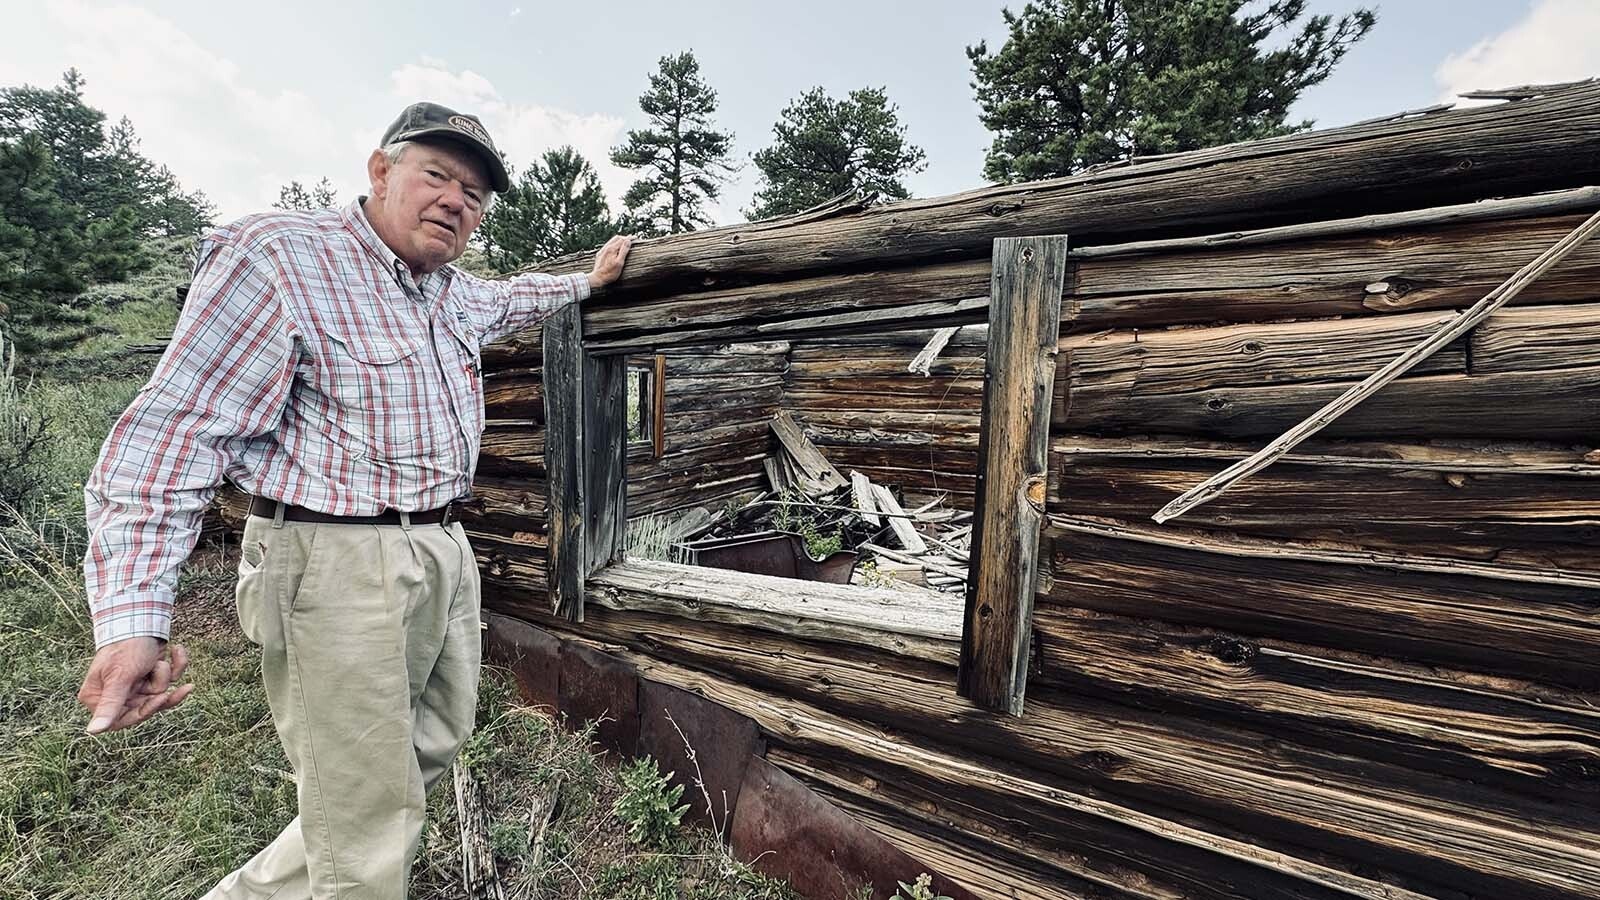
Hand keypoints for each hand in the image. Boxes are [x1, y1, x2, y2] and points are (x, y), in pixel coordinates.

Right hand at [79, 636, 194, 734]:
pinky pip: (172, 679)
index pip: (122, 720)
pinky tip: (177, 650)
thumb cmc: (126, 647)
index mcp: (98, 697)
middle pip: (146, 707)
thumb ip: (110, 704)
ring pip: (161, 692)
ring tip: (159, 658)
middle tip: (160, 669)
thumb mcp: (119, 677)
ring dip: (165, 673)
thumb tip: (93, 731)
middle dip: (158, 686)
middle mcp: (116, 694)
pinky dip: (177, 664)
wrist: (141, 618)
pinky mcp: (152, 675)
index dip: (144, 711)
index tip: (161, 698)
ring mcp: (135, 685)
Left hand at [587, 235, 633, 291]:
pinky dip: (614, 244)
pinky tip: (616, 248)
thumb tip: (628, 241)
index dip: (629, 238)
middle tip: (631, 239)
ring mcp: (602, 250)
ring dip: (619, 240)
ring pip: (612, 241)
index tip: (635, 237)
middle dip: (624, 238)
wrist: (597, 278)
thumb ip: (624, 251)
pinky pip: (608, 245)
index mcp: (612, 249)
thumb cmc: (610, 273)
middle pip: (617, 238)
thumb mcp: (619, 262)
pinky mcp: (600, 254)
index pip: (622, 239)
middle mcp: (606, 247)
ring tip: (625, 242)